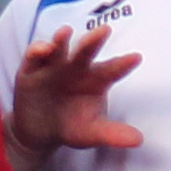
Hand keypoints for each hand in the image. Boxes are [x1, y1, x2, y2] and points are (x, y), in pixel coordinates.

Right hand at [11, 21, 143, 158]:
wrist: (39, 132)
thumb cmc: (71, 126)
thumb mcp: (91, 133)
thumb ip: (112, 134)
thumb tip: (138, 140)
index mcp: (96, 79)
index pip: (112, 69)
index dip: (123, 64)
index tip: (136, 58)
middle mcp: (77, 67)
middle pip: (87, 50)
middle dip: (94, 40)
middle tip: (105, 30)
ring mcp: (54, 65)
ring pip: (59, 48)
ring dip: (61, 39)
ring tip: (66, 32)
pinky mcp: (31, 68)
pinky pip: (34, 55)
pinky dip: (37, 50)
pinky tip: (44, 49)